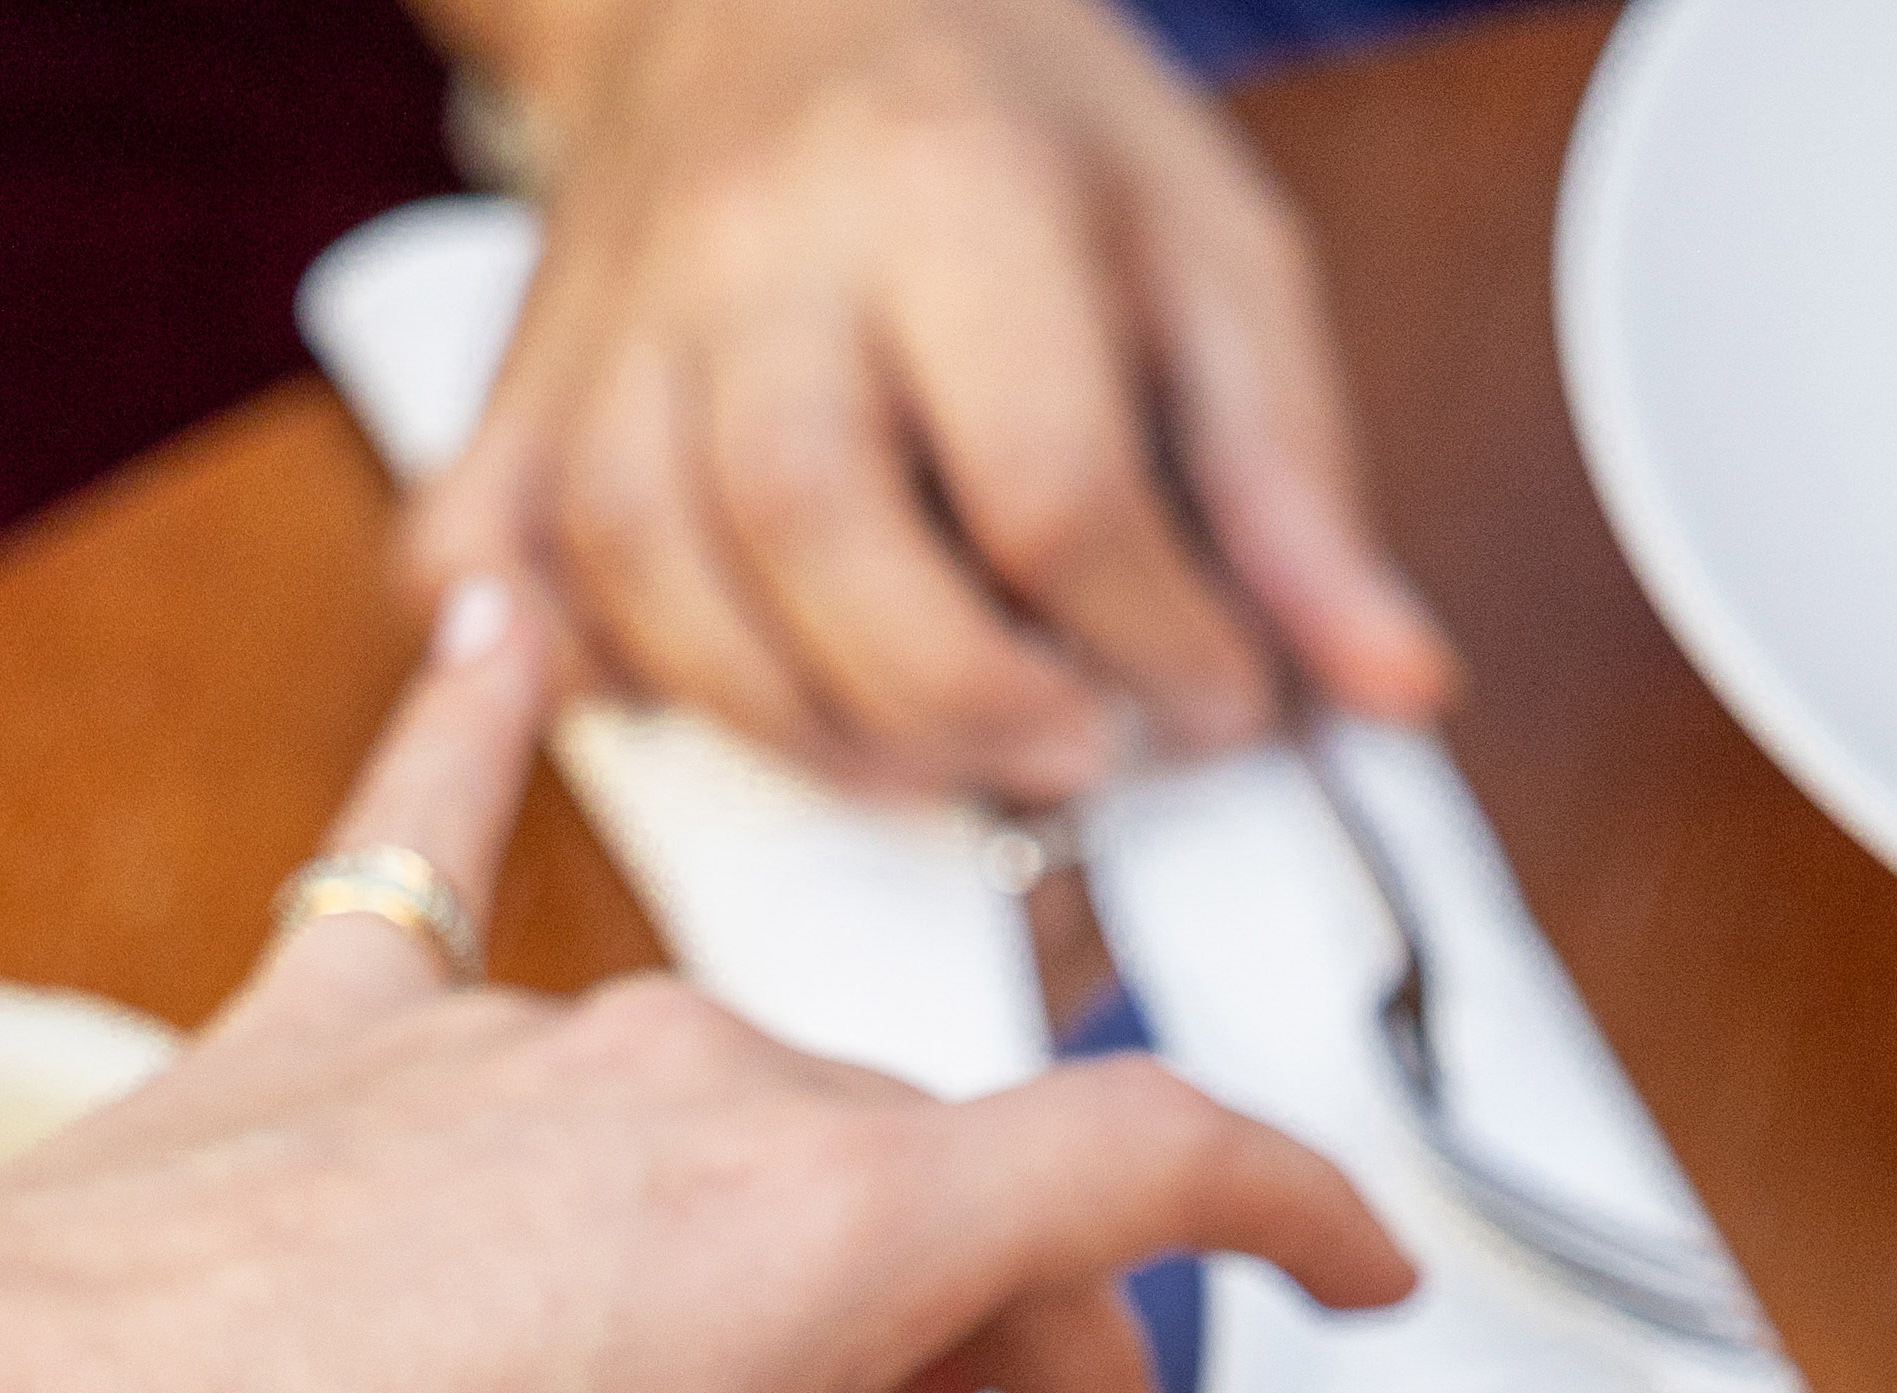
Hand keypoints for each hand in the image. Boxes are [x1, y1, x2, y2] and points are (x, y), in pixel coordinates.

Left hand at [0, 578, 1410, 1392]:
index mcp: (818, 1238)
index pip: (1150, 1169)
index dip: (1300, 1217)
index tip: (1370, 1271)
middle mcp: (700, 1086)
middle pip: (964, 1192)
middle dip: (1051, 1359)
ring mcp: (521, 1039)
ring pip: (764, 1110)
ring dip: (851, 1235)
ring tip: (857, 1387)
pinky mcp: (343, 1022)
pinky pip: (443, 855)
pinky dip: (486, 748)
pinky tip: (505, 617)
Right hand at [408, 0, 1449, 802]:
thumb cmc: (1001, 131)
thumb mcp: (1200, 250)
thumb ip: (1290, 480)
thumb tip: (1396, 684)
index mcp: (944, 182)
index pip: (1045, 476)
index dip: (1153, 641)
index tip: (1216, 700)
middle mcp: (749, 248)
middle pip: (818, 531)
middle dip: (964, 702)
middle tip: (1069, 754)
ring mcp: (607, 331)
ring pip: (652, 586)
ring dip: (801, 729)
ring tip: (927, 758)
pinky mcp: (516, 405)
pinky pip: (500, 580)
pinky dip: (578, 674)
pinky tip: (704, 687)